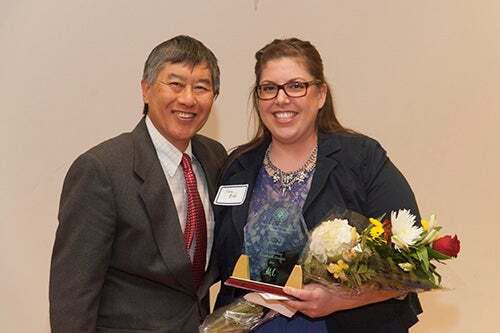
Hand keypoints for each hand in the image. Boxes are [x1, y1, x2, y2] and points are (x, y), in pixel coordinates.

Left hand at [283, 283, 404, 317]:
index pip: (300, 294)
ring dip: (289, 303)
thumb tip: (294, 284)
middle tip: (275, 296)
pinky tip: (291, 301)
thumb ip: (305, 285)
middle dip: (284, 300)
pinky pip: (302, 310)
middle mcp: (314, 305)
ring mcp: (313, 312)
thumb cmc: (330, 288)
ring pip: (297, 308)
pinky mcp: (314, 315)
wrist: (342, 300)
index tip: (283, 289)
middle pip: (295, 304)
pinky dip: (297, 306)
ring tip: (280, 298)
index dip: (290, 291)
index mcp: (315, 295)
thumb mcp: (318, 283)